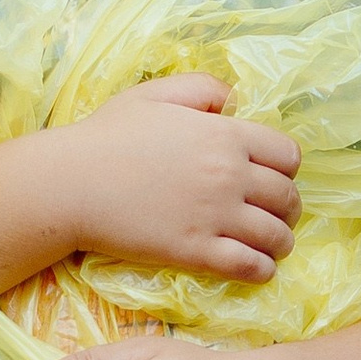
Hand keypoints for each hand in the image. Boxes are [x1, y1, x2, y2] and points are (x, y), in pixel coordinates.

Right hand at [52, 75, 301, 283]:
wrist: (72, 184)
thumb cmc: (109, 136)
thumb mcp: (157, 94)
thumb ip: (205, 90)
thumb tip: (236, 104)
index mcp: (225, 135)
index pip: (288, 155)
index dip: (286, 168)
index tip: (272, 176)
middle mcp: (230, 176)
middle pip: (288, 197)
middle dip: (288, 207)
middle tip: (276, 213)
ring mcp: (216, 217)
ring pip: (277, 236)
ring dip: (281, 241)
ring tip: (271, 245)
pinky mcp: (196, 252)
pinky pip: (250, 267)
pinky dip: (263, 269)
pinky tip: (257, 266)